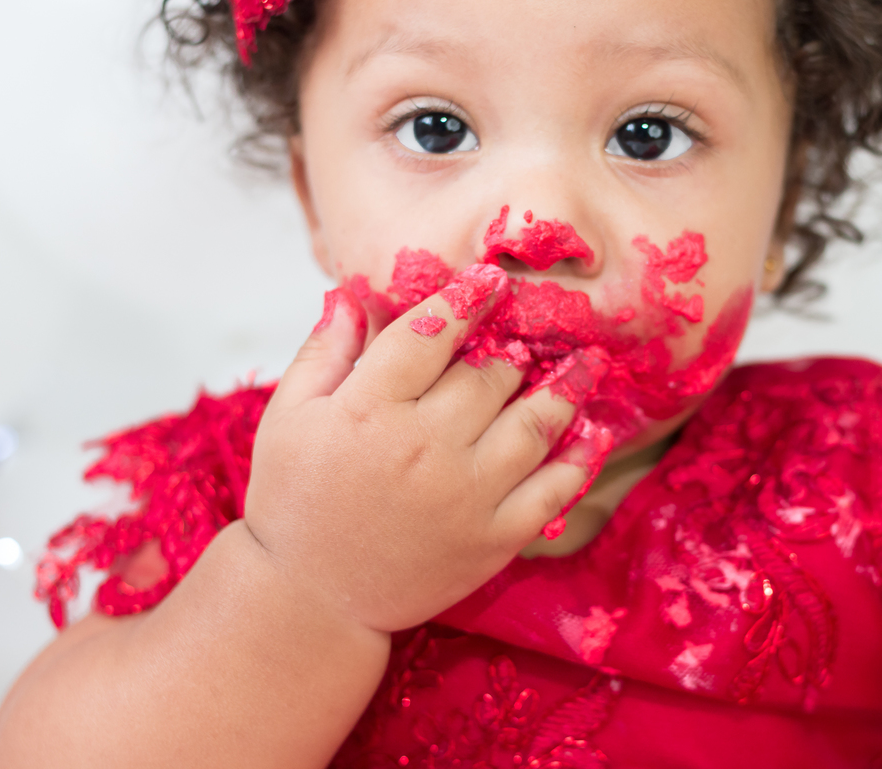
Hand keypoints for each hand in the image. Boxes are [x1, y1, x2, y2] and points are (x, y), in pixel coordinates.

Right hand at [244, 266, 597, 632]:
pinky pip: (551, 491)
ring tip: (586, 364)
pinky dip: (579, 460)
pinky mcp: (492, 539)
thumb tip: (350, 293)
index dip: (464, 301)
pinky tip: (594, 433)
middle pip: (487, 375)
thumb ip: (323, 353)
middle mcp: (423, 446)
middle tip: (534, 330)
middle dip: (513, 346)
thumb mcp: (287, 419)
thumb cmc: (295, 501)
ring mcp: (465, 495)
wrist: (311, 600)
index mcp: (368, 410)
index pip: (428, 334)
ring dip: (565, 388)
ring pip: (532, 423)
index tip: (491, 282)